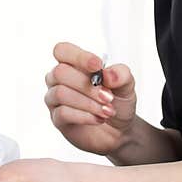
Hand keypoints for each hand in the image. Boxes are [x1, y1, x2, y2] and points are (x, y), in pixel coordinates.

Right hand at [44, 42, 137, 156]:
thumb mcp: (126, 85)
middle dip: (87, 85)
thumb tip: (108, 74)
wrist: (119, 130)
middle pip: (60, 72)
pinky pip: (62, 113)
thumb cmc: (117, 102)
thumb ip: (121, 74)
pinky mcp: (57, 119)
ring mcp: (55, 99)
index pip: (62, 50)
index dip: (78, 56)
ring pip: (61, 93)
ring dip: (88, 103)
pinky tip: (98, 119)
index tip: (98, 66)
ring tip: (107, 111)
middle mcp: (60, 79)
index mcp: (74, 64)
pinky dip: (84, 116)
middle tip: (108, 96)